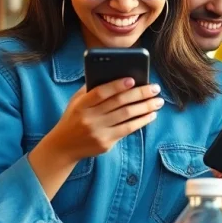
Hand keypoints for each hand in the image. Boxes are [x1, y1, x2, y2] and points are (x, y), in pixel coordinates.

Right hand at [47, 77, 163, 162]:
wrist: (63, 146)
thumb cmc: (74, 118)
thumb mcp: (77, 102)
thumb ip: (92, 90)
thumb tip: (118, 75)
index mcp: (81, 105)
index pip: (100, 92)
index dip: (117, 85)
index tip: (133, 79)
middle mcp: (89, 118)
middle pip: (119, 103)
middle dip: (140, 94)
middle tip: (156, 88)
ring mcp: (98, 131)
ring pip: (127, 116)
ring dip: (146, 107)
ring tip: (158, 101)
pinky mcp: (106, 143)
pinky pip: (128, 129)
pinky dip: (142, 121)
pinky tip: (151, 115)